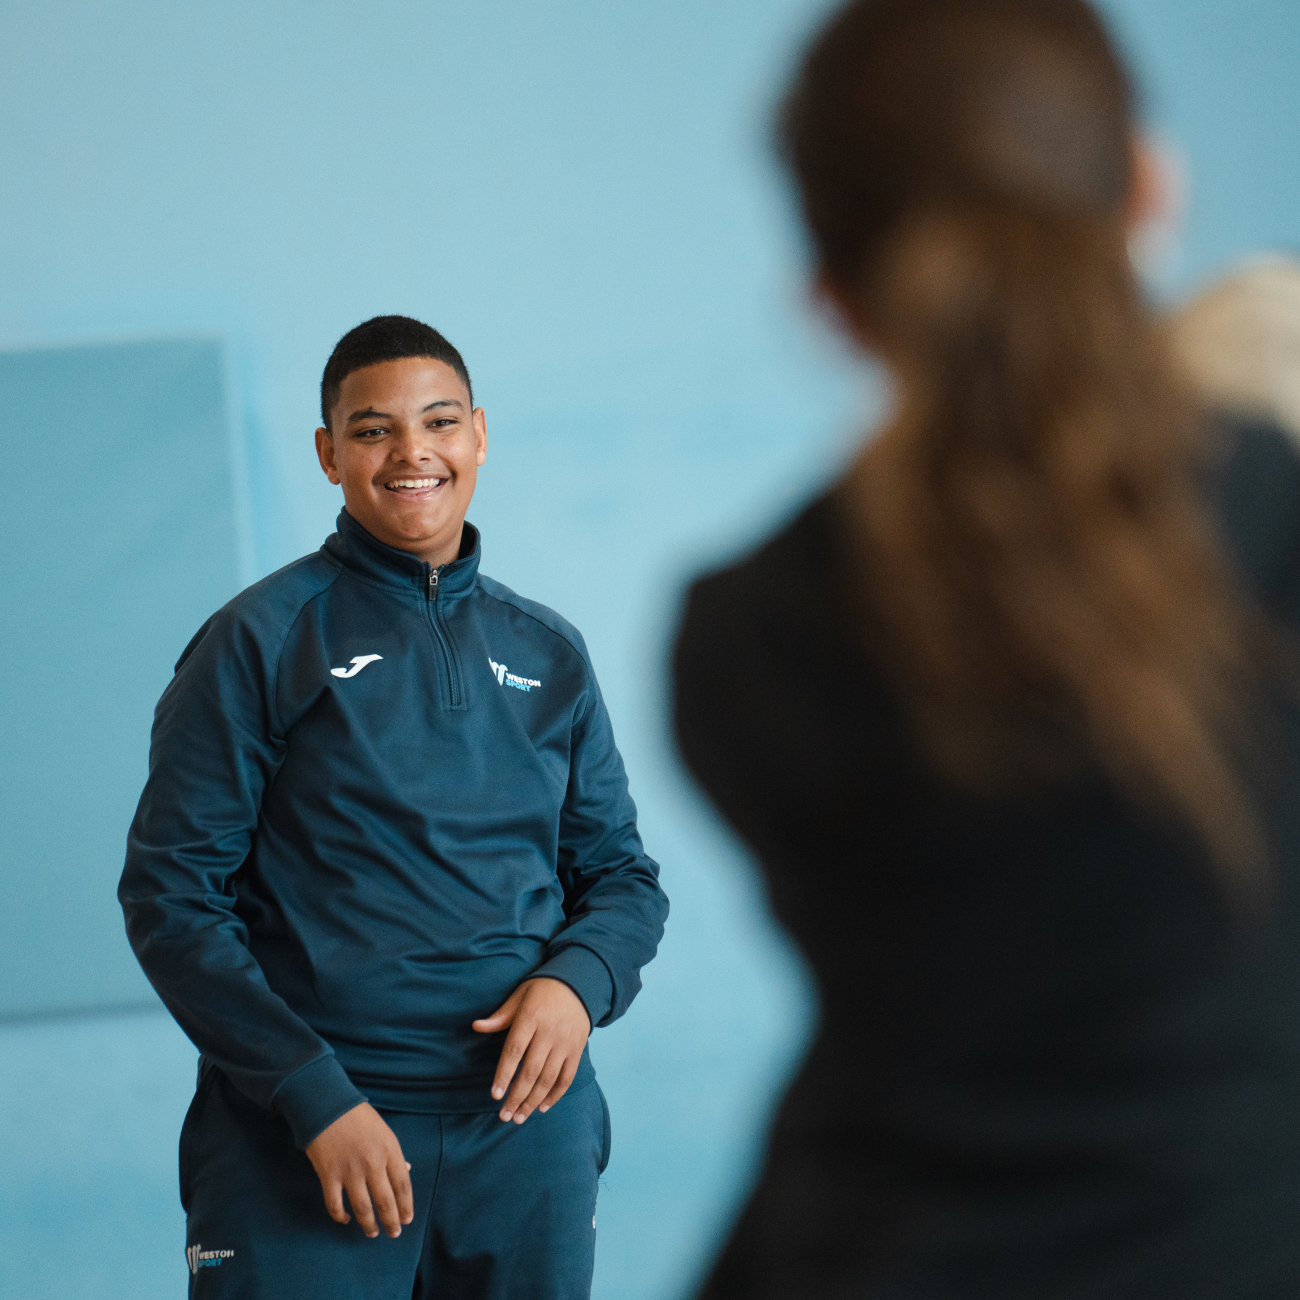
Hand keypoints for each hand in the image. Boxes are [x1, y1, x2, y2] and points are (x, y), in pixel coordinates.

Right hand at [304, 1102, 413, 1238]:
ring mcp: (350, 1171)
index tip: (407, 1219)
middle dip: (391, 1220)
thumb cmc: (358, 1116)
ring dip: (369, 1224)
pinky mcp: (329, 1176)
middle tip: (394, 1233)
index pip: (403, 1185)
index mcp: (390, 1150)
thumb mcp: (384, 1130)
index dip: (406, 1205)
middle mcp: (373, 1163)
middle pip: (386, 1200)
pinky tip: (346, 1219)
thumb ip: (394, 1153)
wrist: (327, 1105)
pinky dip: (340, 1216)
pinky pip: (335, 1204)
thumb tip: (406, 1171)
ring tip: (372, 1233)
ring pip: (363, 1207)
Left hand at [471, 977, 590, 1123]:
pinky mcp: (577, 1049)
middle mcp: (549, 1032)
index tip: (495, 1095)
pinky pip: (567, 1077)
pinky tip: (542, 1107)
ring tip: (520, 1117)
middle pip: (531, 1071)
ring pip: (549, 1078)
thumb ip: (500, 1016)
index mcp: (531, 1017)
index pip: (515, 1050)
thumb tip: (476, 1026)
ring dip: (533, 1101)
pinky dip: (555, 1095)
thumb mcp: (519, 996)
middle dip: (517, 1097)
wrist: (578, 983)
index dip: (504, 1074)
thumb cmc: (542, 991)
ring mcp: (565, 1042)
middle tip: (504, 1116)